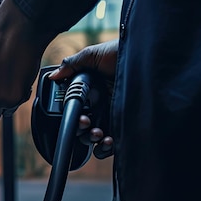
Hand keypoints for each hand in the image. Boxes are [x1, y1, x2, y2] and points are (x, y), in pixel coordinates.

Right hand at [49, 39, 118, 158]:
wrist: (146, 55)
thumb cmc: (121, 52)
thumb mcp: (92, 55)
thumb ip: (71, 65)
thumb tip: (54, 76)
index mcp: (90, 92)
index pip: (75, 111)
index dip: (73, 117)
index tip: (79, 117)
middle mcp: (100, 106)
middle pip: (83, 127)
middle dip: (81, 130)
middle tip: (86, 123)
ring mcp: (112, 116)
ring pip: (95, 137)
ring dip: (92, 139)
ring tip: (98, 133)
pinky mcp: (125, 124)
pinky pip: (113, 142)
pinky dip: (106, 147)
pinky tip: (108, 140)